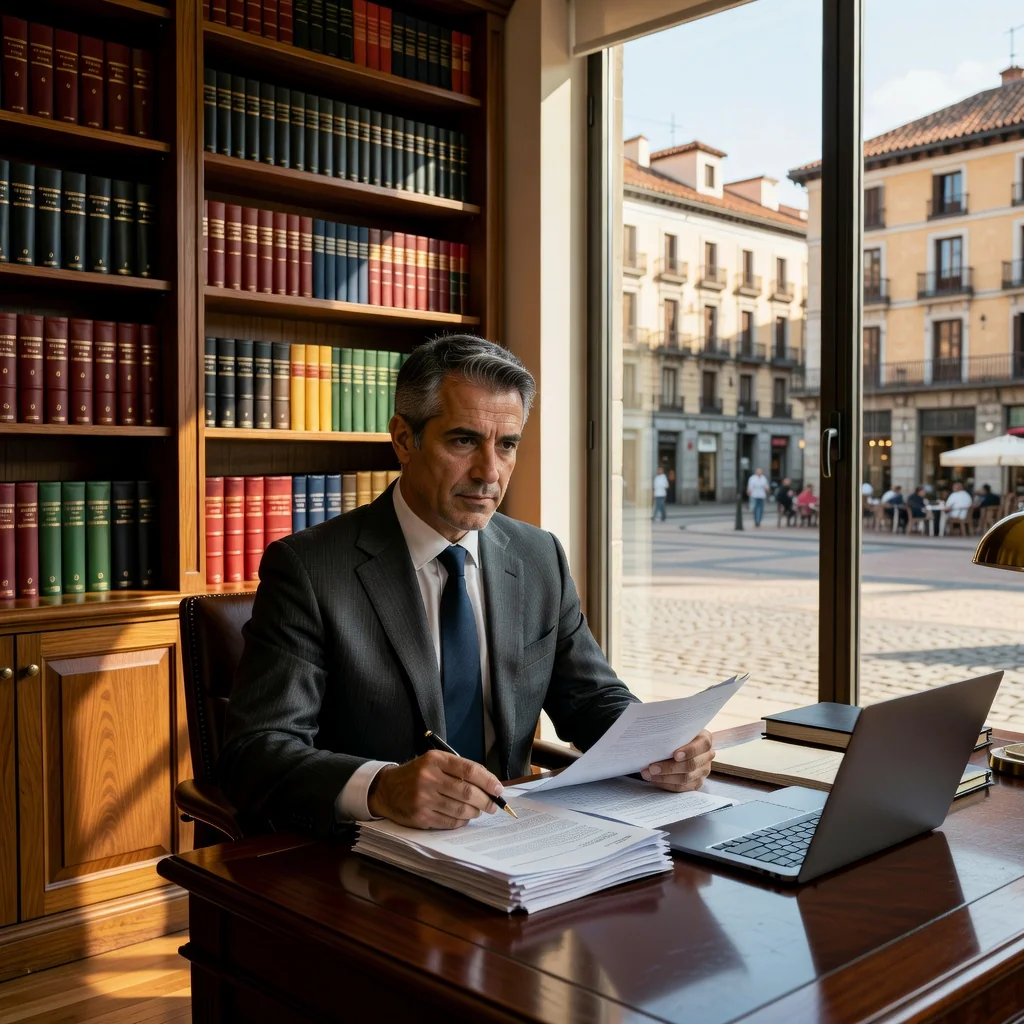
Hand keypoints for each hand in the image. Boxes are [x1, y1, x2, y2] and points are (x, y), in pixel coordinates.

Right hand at [367, 750, 503, 829]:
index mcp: (435, 760)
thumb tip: (489, 784)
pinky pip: (450, 821)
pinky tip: (464, 817)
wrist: (386, 789)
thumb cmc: (417, 774)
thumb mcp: (435, 761)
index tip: (499, 789)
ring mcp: (424, 799)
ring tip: (478, 810)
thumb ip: (459, 769)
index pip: (469, 770)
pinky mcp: (421, 817)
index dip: (488, 780)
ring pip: (460, 809)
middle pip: (467, 792)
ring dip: (475, 812)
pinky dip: (462, 820)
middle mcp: (428, 778)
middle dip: (486, 800)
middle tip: (493, 805)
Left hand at [641, 730, 713, 791]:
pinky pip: (682, 788)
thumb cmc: (679, 735)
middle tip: (652, 768)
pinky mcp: (697, 782)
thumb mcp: (680, 730)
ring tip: (648, 774)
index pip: (702, 745)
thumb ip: (674, 733)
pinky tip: (655, 780)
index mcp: (705, 740)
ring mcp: (703, 771)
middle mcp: (707, 756)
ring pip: (685, 779)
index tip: (675, 755)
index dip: (689, 751)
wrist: (686, 743)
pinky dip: (667, 784)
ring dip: (664, 778)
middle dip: (669, 768)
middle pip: (691, 765)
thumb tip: (653, 738)